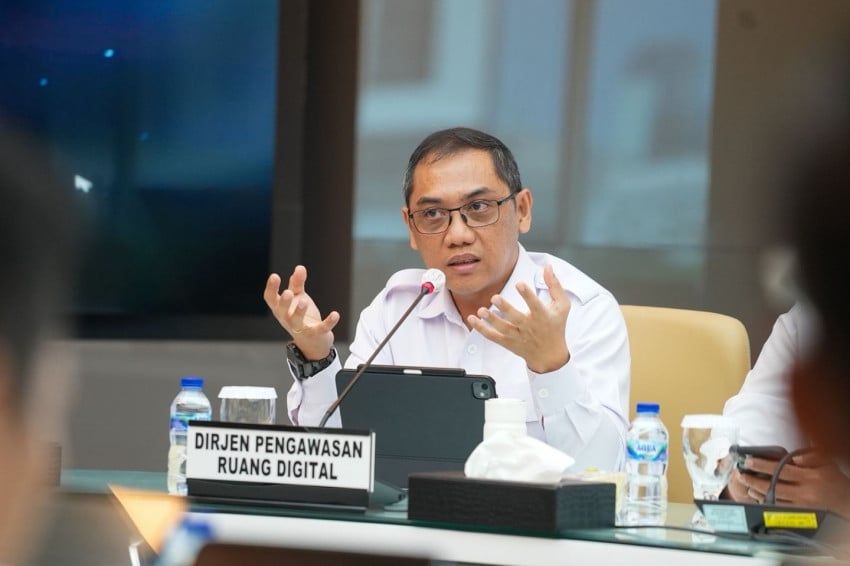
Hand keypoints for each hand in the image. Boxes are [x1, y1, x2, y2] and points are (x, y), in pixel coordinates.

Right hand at [263, 265, 339, 359]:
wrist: (313, 341)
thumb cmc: (302, 316)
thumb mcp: (299, 298)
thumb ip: (297, 283)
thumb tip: (299, 268)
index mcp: (281, 309)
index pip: (271, 299)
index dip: (271, 288)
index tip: (275, 276)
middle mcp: (287, 319)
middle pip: (282, 311)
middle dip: (284, 302)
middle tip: (288, 292)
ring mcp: (300, 328)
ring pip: (296, 321)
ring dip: (300, 311)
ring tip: (304, 301)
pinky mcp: (314, 334)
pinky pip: (321, 329)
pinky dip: (328, 322)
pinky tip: (335, 314)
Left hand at [467, 264, 570, 372]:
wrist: (549, 355)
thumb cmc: (556, 326)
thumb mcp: (562, 306)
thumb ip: (555, 285)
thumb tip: (547, 266)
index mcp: (543, 316)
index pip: (535, 305)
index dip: (527, 295)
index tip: (519, 283)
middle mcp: (529, 327)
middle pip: (516, 318)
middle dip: (505, 308)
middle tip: (495, 297)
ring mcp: (518, 336)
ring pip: (503, 329)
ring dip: (491, 319)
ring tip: (481, 310)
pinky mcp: (508, 343)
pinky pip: (493, 337)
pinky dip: (482, 329)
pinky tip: (472, 319)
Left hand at [731, 453, 849, 514]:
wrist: (846, 502)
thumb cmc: (834, 479)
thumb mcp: (826, 462)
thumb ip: (810, 456)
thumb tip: (794, 458)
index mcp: (810, 477)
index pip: (781, 470)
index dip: (762, 465)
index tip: (748, 461)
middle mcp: (805, 492)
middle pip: (774, 486)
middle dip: (754, 479)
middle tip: (741, 473)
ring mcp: (803, 505)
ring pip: (774, 498)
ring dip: (757, 491)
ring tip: (746, 484)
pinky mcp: (801, 514)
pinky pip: (780, 508)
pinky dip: (766, 501)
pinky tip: (757, 496)